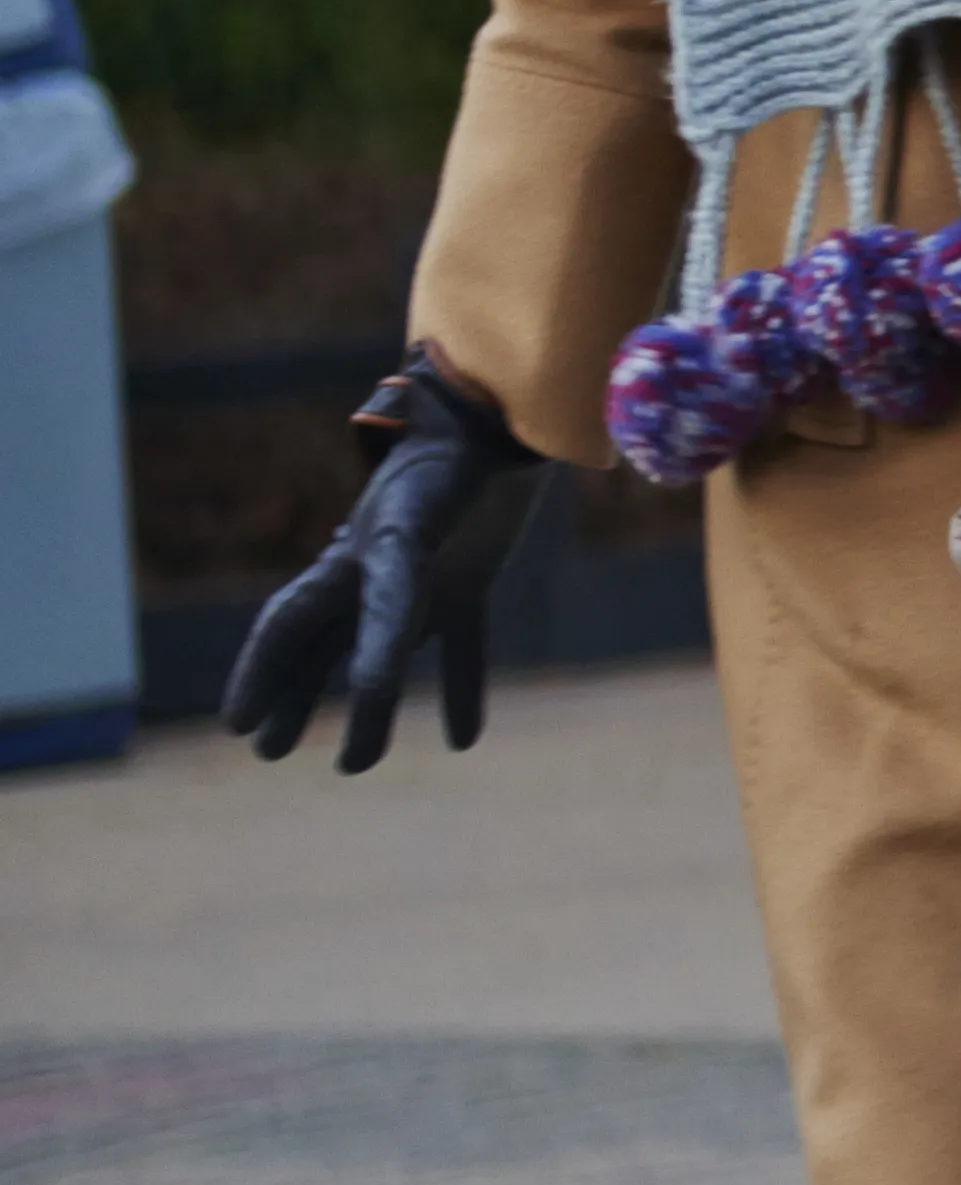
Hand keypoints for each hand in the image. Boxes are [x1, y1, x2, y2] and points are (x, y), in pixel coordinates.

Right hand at [224, 360, 539, 773]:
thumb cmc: (446, 464)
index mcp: (347, 560)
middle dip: (296, 696)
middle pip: (323, 647)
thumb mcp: (410, 532)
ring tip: (353, 765)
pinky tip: (463, 741)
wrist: (499, 419)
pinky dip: (464, 690)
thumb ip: (391, 597)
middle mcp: (374, 573)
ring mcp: (423, 577)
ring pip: (384, 652)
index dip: (260, 674)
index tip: (238, 723)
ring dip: (370, 706)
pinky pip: (463, 643)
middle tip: (270, 749)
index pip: (287, 626)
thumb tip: (370, 685)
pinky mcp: (472, 579)